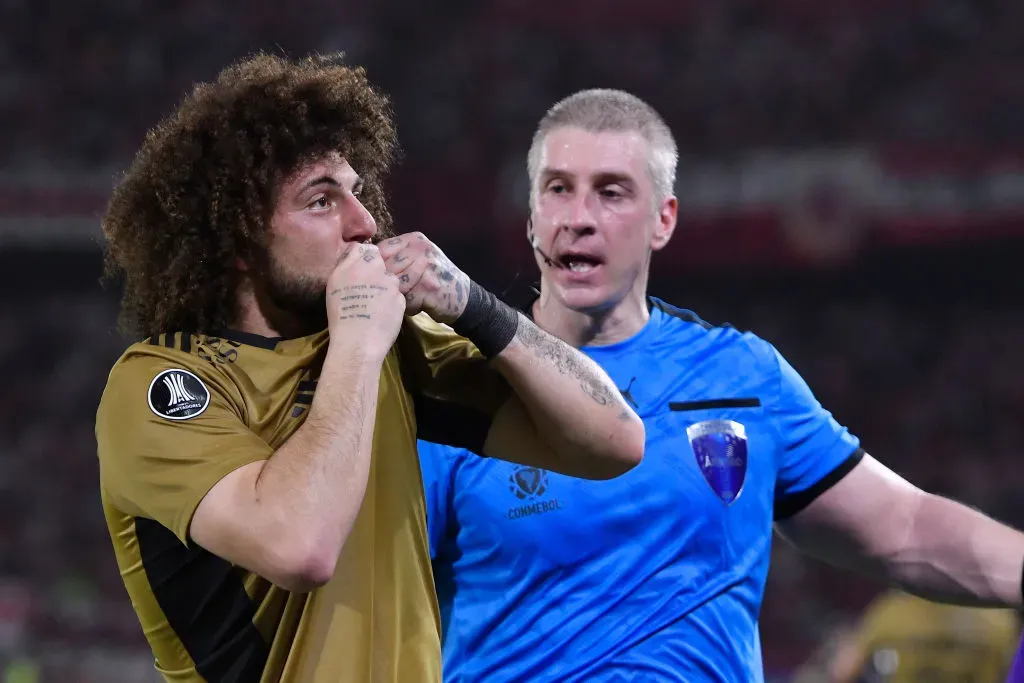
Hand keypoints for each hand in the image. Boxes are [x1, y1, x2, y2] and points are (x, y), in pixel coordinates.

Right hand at [325, 243, 404, 360]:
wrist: (358, 340)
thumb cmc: (341, 311)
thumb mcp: (334, 281)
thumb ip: (347, 260)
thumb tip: (356, 248)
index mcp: (362, 262)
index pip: (369, 251)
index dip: (365, 261)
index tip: (360, 274)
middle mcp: (381, 270)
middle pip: (381, 266)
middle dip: (376, 274)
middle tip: (365, 292)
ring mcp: (393, 286)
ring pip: (390, 281)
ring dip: (384, 289)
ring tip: (372, 306)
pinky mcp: (401, 301)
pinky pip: (397, 297)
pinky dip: (390, 303)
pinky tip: (380, 315)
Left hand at [378, 232, 471, 323]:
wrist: (462, 296)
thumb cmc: (433, 277)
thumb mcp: (418, 257)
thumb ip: (396, 255)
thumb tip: (365, 260)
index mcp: (415, 239)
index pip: (382, 249)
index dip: (374, 267)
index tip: (374, 279)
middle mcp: (422, 250)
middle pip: (387, 268)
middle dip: (385, 285)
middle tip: (388, 293)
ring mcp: (427, 268)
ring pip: (395, 285)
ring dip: (396, 297)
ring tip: (403, 299)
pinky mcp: (430, 288)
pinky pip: (406, 300)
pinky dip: (407, 307)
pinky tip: (415, 305)